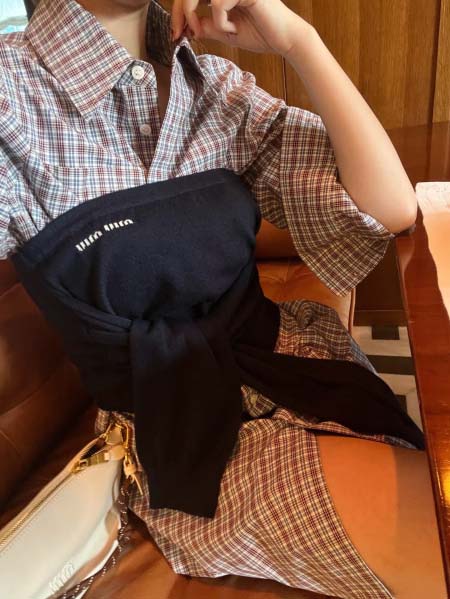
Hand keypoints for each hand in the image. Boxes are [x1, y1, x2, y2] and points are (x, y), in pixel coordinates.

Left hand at [170, 0, 309, 57]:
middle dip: (179, 13)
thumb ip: (207, 26)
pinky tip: (235, 29)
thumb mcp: (225, 32)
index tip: (176, 34)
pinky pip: (217, 5)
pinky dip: (222, 23)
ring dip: (196, 17)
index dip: (177, 12)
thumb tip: (186, 27)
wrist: (284, 40)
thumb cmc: (261, 34)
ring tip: (212, 33)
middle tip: (177, 34)